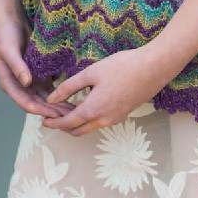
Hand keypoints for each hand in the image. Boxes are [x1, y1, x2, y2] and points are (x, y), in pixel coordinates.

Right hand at [0, 13, 76, 118]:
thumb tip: (26, 83)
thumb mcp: (9, 50)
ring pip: (44, 97)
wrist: (9, 22)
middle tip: (70, 116)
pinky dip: (58, 92)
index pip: (26, 103)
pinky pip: (49, 86)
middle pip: (37, 103)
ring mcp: (29, 80)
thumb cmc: (6, 36)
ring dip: (57, 104)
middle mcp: (19, 86)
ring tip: (73, 109)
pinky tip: (71, 94)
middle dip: (52, 111)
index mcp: (9, 84)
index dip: (41, 110)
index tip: (55, 115)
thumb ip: (17, 66)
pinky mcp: (38, 73)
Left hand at [41, 45, 169, 136]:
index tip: (43, 120)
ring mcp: (115, 119)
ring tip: (67, 108)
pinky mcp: (123, 114)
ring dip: (76, 122)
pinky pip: (100, 122)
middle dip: (63, 126)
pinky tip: (87, 103)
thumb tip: (52, 99)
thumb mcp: (92, 72)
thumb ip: (69, 86)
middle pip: (77, 130)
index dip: (54, 123)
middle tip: (52, 116)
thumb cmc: (122, 66)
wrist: (153, 68)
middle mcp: (103, 120)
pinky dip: (89, 118)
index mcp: (93, 110)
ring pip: (90, 127)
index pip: (67, 123)